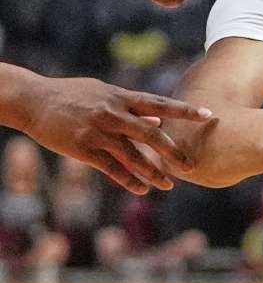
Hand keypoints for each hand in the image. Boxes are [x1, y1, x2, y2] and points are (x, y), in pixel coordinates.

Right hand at [22, 77, 213, 193]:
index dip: (185, 110)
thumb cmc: (72, 94)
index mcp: (121, 97)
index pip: (160, 103)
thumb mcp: (104, 93)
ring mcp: (98, 132)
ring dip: (153, 173)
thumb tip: (158, 119)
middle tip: (191, 166)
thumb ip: (132, 106)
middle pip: (151, 133)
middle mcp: (114, 114)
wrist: (33, 100)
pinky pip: (111, 168)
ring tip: (169, 186)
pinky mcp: (84, 149)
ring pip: (133, 155)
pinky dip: (128, 180)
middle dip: (173, 151)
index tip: (209, 115)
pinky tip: (141, 190)